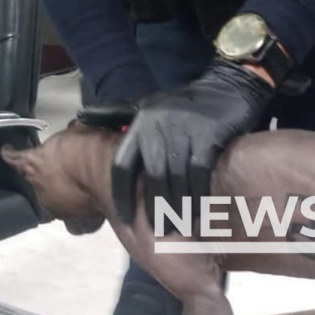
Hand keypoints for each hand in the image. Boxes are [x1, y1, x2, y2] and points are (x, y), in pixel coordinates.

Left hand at [109, 58, 273, 224]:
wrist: (230, 85)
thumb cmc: (190, 102)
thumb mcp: (153, 104)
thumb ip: (122, 115)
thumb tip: (84, 118)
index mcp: (141, 122)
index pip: (123, 164)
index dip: (122, 195)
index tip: (124, 218)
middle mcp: (158, 126)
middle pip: (152, 177)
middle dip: (155, 207)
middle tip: (160, 230)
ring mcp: (184, 130)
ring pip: (176, 178)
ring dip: (178, 207)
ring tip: (179, 228)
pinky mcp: (209, 134)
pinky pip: (200, 173)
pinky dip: (199, 195)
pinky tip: (199, 212)